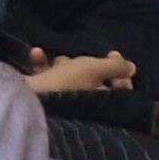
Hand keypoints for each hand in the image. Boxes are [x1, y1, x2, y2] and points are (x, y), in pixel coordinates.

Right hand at [20, 50, 134, 93]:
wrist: (26, 102)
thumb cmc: (68, 84)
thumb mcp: (95, 69)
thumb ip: (116, 67)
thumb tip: (132, 68)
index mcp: (103, 104)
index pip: (121, 90)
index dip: (119, 71)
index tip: (112, 55)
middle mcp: (86, 107)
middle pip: (92, 81)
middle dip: (83, 65)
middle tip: (79, 60)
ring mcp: (65, 104)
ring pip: (68, 78)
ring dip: (62, 64)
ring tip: (59, 61)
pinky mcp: (44, 101)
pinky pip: (48, 80)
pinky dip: (42, 66)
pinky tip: (36, 52)